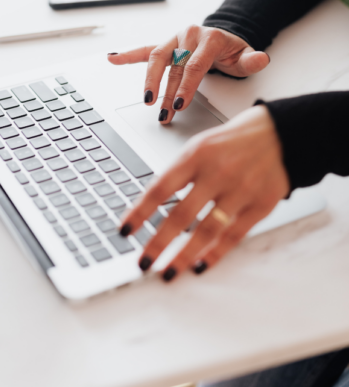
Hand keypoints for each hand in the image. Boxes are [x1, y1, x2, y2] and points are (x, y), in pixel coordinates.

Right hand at [108, 25, 268, 123]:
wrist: (224, 38)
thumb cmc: (233, 52)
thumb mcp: (245, 57)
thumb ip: (252, 60)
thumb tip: (260, 59)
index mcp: (209, 38)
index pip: (193, 66)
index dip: (185, 87)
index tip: (179, 105)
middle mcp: (189, 35)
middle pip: (173, 67)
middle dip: (167, 92)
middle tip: (163, 112)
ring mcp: (175, 40)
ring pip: (157, 59)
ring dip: (149, 81)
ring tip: (147, 101)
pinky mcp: (166, 45)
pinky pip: (145, 49)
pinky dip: (128, 55)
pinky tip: (113, 59)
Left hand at [120, 105, 289, 280]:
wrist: (280, 134)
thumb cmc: (234, 140)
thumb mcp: (201, 145)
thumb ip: (180, 173)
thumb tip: (152, 203)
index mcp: (196, 155)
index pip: (160, 188)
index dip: (140, 212)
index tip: (125, 231)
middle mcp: (217, 173)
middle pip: (181, 215)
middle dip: (158, 243)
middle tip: (143, 262)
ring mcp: (240, 190)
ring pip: (207, 230)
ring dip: (184, 256)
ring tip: (168, 272)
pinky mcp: (261, 205)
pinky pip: (234, 235)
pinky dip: (216, 253)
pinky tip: (201, 265)